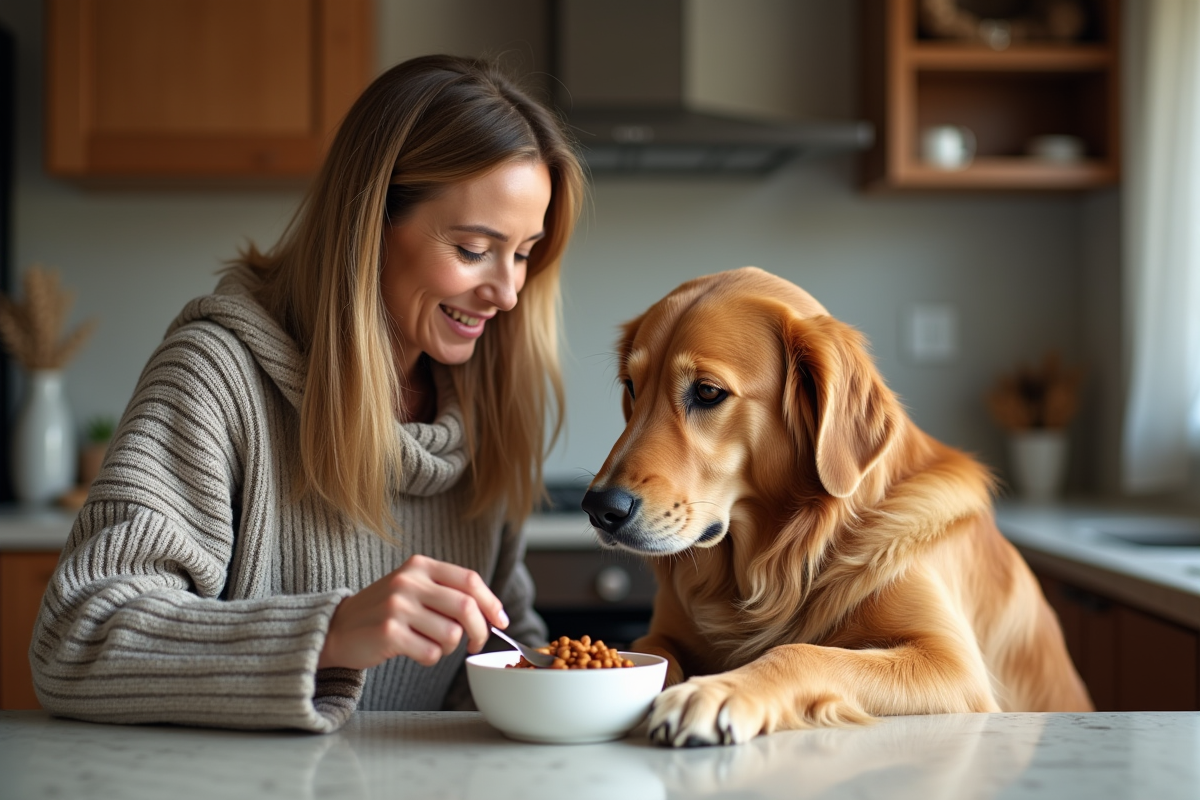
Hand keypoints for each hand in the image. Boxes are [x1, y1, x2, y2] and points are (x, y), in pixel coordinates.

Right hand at [317, 554, 508, 669]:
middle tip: (475, 643)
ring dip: (449, 648)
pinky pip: (430, 653)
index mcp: (419, 566)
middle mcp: (408, 581)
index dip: (492, 602)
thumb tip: (493, 613)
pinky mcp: (388, 633)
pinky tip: (414, 651)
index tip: (501, 620)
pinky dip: (430, 659)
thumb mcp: (412, 588)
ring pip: (451, 634)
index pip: (469, 580)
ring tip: (432, 644)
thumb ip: (446, 592)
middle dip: (480, 631)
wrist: (337, 628)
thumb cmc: (384, 612)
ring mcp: (397, 606)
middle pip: (466, 607)